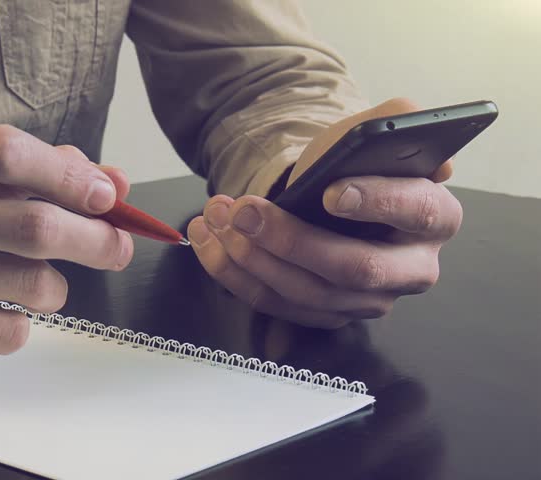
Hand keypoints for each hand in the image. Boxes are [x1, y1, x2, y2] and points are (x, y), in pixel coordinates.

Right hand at [0, 123, 133, 370]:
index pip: (6, 150)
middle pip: (30, 224)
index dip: (68, 175)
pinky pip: (3, 330)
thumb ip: (30, 174)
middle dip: (92, 239)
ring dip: (56, 288)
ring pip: (26, 282)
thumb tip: (112, 183)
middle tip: (116, 248)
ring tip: (45, 287)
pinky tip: (4, 315)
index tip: (105, 197)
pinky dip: (22, 325)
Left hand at [187, 98, 461, 327]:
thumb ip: (393, 118)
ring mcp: (368, 300)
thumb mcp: (371, 134)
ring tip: (216, 217)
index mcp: (434, 216)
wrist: (326, 197)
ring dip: (251, 256)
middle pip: (354, 268)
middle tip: (244, 211)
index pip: (415, 212)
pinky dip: (233, 273)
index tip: (329, 192)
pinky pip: (275, 304)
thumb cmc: (352, 167)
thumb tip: (403, 117)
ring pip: (306, 292)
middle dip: (291, 240)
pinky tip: (206, 239)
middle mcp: (410, 269)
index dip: (375, 202)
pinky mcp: (325, 314)